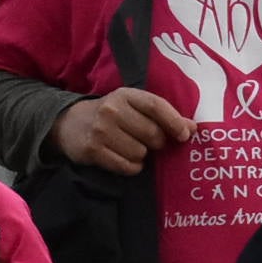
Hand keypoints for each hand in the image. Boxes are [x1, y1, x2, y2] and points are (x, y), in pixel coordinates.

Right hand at [51, 88, 194, 174]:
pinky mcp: (92, 151)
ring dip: (142, 155)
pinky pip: (126, 167)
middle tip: (151, 142)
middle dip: (157, 142)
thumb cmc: (112, 114)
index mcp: (126, 95)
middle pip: (152, 134)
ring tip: (131, 147)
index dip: (174, 122)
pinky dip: (132, 167)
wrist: (69, 123)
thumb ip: (162, 115)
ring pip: (140, 153)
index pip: (156, 106)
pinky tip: (125, 159)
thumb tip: (192, 128)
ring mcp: (100, 131)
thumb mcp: (134, 106)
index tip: (185, 135)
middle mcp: (112, 110)